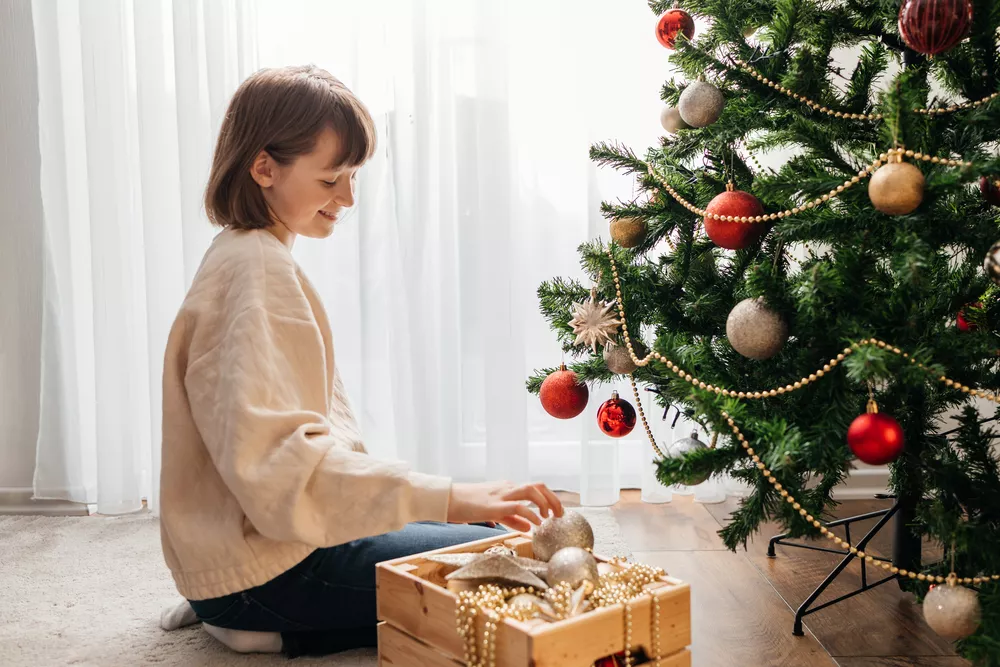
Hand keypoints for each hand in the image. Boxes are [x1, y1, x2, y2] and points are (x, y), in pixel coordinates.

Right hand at [447, 481, 563, 532]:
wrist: (447, 499)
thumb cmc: (466, 506)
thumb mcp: (492, 512)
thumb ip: (511, 519)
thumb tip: (529, 526)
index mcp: (507, 488)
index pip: (535, 488)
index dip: (549, 498)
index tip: (557, 511)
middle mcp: (507, 488)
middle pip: (539, 486)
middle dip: (553, 499)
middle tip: (560, 514)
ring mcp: (501, 495)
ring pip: (531, 491)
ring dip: (545, 503)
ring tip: (548, 518)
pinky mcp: (494, 505)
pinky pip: (518, 507)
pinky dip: (531, 515)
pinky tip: (536, 524)